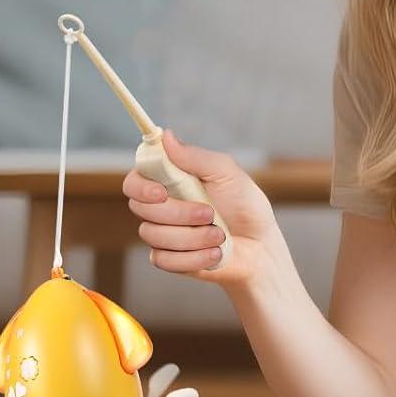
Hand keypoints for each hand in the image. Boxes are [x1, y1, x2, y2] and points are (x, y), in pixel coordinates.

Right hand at [123, 128, 282, 289]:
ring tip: (220, 235)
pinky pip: (163, 260)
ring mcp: (163, 235)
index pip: (134, 182)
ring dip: (192, 237)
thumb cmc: (245, 205)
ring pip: (154, 236)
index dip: (141, 187)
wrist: (261, 246)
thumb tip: (166, 136)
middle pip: (141, 209)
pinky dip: (193, 258)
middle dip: (178, 213)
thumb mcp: (227, 173)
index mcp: (169, 182)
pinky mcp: (169, 259)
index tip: (161, 192)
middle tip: (210, 213)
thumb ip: (195, 157)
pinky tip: (214, 253)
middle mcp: (161, 207)